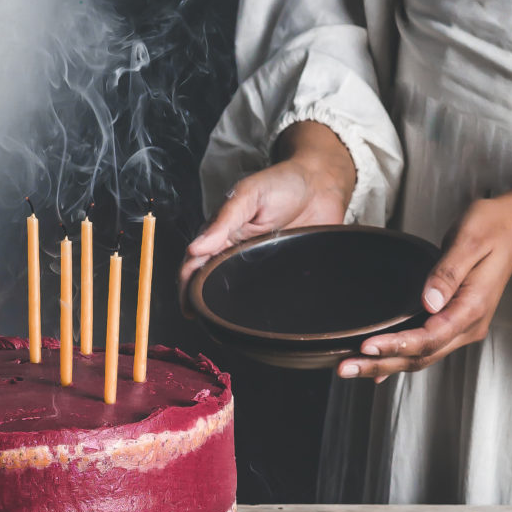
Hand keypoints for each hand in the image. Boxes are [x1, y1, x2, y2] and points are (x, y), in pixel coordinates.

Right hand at [178, 120, 356, 306]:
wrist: (323, 183)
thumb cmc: (282, 183)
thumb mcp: (248, 195)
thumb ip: (222, 221)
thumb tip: (194, 249)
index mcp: (223, 234)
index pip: (196, 263)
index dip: (187, 285)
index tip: (187, 306)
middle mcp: (237, 252)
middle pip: (212, 281)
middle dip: (203, 302)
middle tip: (202, 321)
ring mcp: (259, 263)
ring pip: (238, 290)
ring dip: (229, 307)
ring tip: (223, 329)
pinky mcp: (282, 269)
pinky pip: (268, 290)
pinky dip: (261, 304)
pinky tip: (257, 320)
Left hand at [338, 175, 511, 381]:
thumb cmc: (492, 226)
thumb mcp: (470, 239)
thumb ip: (448, 272)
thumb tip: (429, 302)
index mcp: (472, 307)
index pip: (430, 337)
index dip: (397, 345)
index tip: (367, 346)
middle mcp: (468, 325)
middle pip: (420, 356)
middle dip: (381, 364)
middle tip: (344, 368)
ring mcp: (461, 327)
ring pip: (420, 356)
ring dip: (384, 365)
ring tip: (348, 368)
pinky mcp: (452, 322)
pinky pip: (424, 347)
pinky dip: (397, 358)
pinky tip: (374, 367)